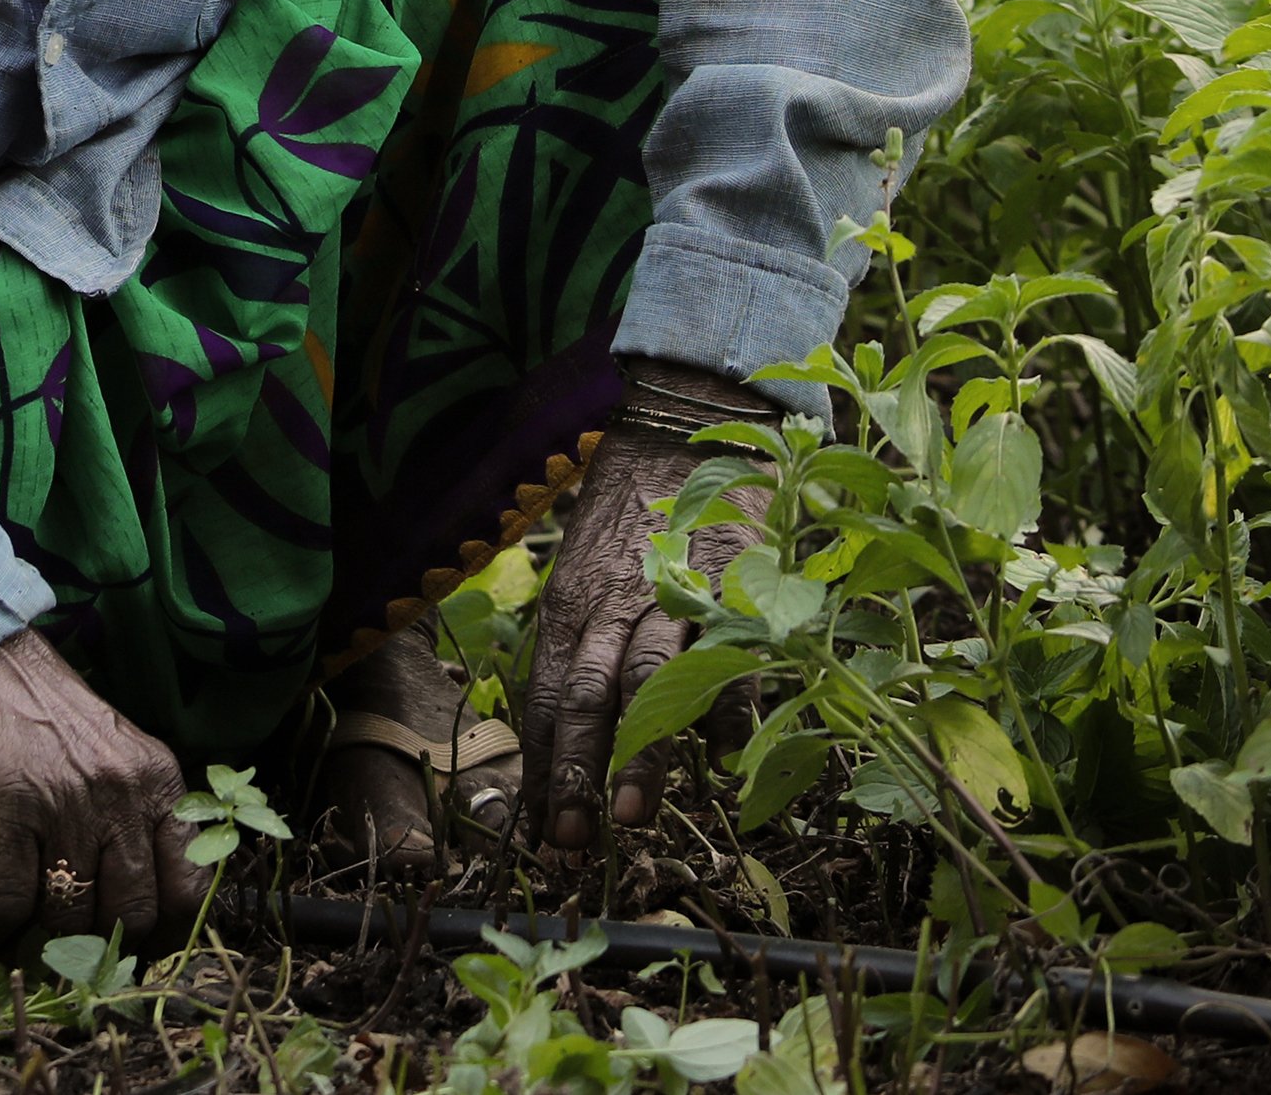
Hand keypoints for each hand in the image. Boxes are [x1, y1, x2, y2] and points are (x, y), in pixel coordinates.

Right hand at [0, 628, 203, 955]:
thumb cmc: (39, 712)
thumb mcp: (111, 754)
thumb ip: (130, 818)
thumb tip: (132, 909)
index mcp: (157, 780)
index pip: (189, 886)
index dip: (163, 935)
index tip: (133, 951)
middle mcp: (121, 793)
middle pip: (129, 914)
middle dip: (96, 945)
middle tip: (65, 950)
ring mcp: (66, 803)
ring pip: (68, 916)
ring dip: (37, 939)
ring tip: (16, 933)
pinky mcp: (7, 810)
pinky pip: (5, 904)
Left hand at [523, 360, 772, 856]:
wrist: (682, 428)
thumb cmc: (627, 520)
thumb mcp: (583, 576)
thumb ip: (577, 648)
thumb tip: (564, 738)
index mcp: (568, 607)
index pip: (546, 700)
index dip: (543, 768)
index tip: (541, 834)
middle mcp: (610, 605)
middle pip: (585, 697)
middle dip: (577, 772)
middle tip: (573, 842)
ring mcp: (669, 593)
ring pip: (648, 681)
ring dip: (640, 752)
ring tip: (634, 816)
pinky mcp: (728, 580)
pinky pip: (728, 656)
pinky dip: (727, 710)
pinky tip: (725, 762)